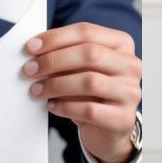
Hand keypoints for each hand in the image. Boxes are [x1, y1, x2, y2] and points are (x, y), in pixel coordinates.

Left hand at [23, 23, 140, 162]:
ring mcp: (130, 92)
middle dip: (54, 60)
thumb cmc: (92, 94)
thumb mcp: (81, 69)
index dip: (56, 38)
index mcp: (122, 44)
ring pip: (89, 81)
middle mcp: (131, 66)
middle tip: (29, 69)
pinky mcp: (123, 118)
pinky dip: (65, 107)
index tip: (31, 47)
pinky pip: (89, 109)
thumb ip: (66, 55)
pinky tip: (52, 106)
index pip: (87, 32)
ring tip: (37, 90)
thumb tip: (35, 52)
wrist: (108, 130)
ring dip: (56, 85)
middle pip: (90, 54)